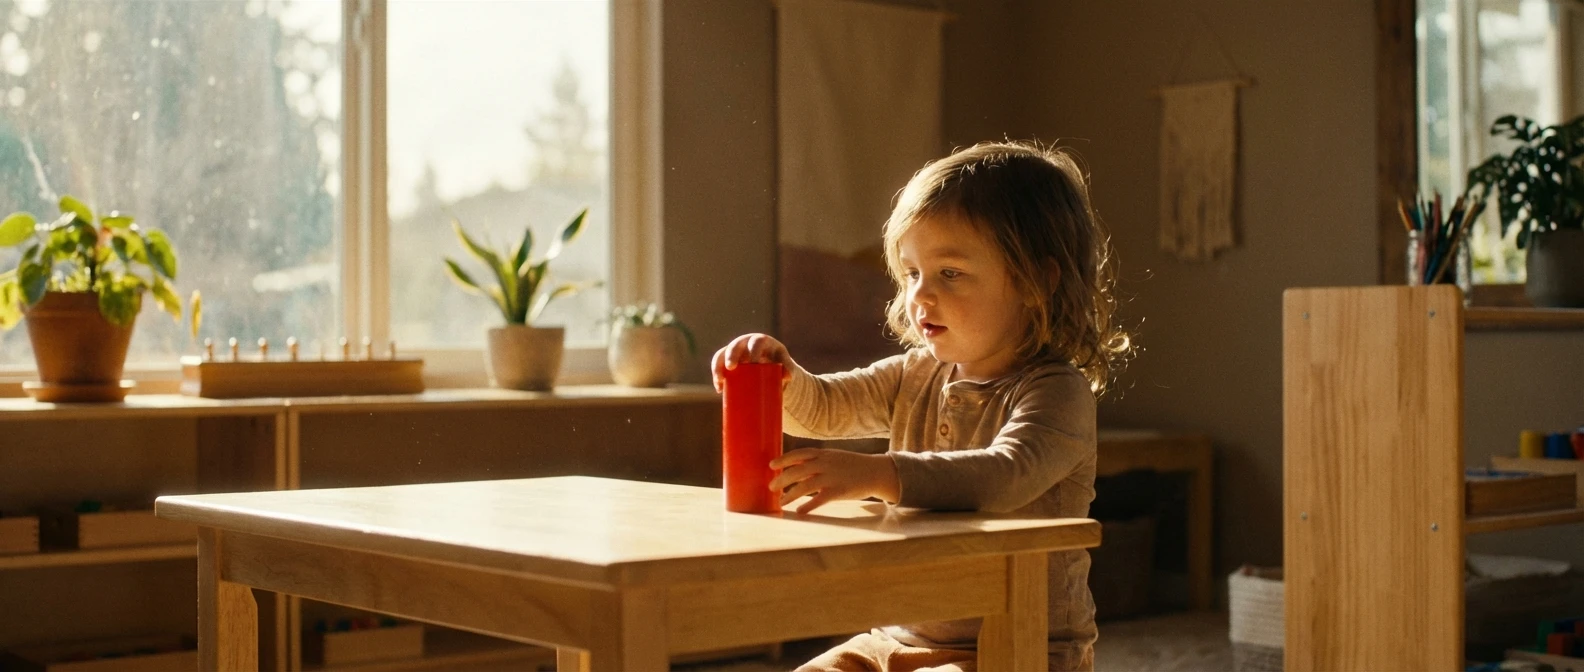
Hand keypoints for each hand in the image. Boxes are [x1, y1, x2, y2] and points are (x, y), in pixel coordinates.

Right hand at [711, 333, 797, 391]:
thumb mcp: (785, 365)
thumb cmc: (779, 364)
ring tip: (720, 381)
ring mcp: (735, 351)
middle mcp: (745, 343)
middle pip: (736, 345)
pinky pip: (719, 364)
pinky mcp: (728, 360)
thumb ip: (788, 369)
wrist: (770, 367)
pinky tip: (719, 387)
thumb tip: (787, 378)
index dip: (753, 350)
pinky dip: (718, 375)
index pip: (756, 342)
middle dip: (732, 355)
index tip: (753, 363)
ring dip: (719, 366)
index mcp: (761, 341)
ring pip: (723, 354)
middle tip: (732, 368)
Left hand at [768, 448, 900, 514]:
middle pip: (798, 470)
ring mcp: (833, 477)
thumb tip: (794, 470)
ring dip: (791, 494)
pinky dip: (808, 506)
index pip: (800, 454)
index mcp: (824, 454)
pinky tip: (799, 511)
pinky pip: (820, 499)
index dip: (784, 459)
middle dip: (783, 479)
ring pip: (806, 485)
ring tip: (781, 502)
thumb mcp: (834, 458)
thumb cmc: (853, 466)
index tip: (771, 465)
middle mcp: (826, 464)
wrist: (877, 472)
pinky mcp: (839, 491)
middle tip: (771, 487)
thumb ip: (816, 463)